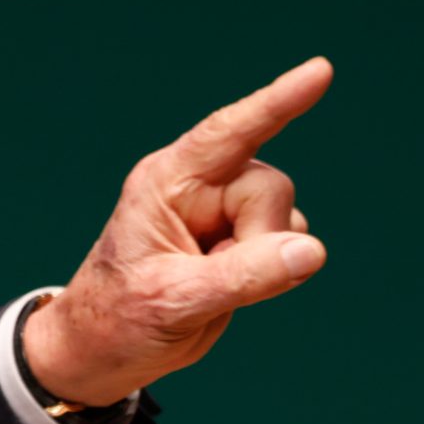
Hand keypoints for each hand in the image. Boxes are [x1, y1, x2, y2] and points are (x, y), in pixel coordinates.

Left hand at [22, 57, 331, 406]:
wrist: (104, 352)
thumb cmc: (120, 318)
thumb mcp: (175, 301)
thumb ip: (244, 276)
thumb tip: (311, 251)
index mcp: (167, 182)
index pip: (230, 134)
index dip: (277, 103)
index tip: (319, 72)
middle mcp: (198, 186)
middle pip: (271, 186)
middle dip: (258, 237)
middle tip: (211, 282)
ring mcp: (223, 212)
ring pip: (285, 217)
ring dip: (262, 259)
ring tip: (206, 287)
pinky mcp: (243, 240)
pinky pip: (288, 244)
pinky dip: (271, 271)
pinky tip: (225, 289)